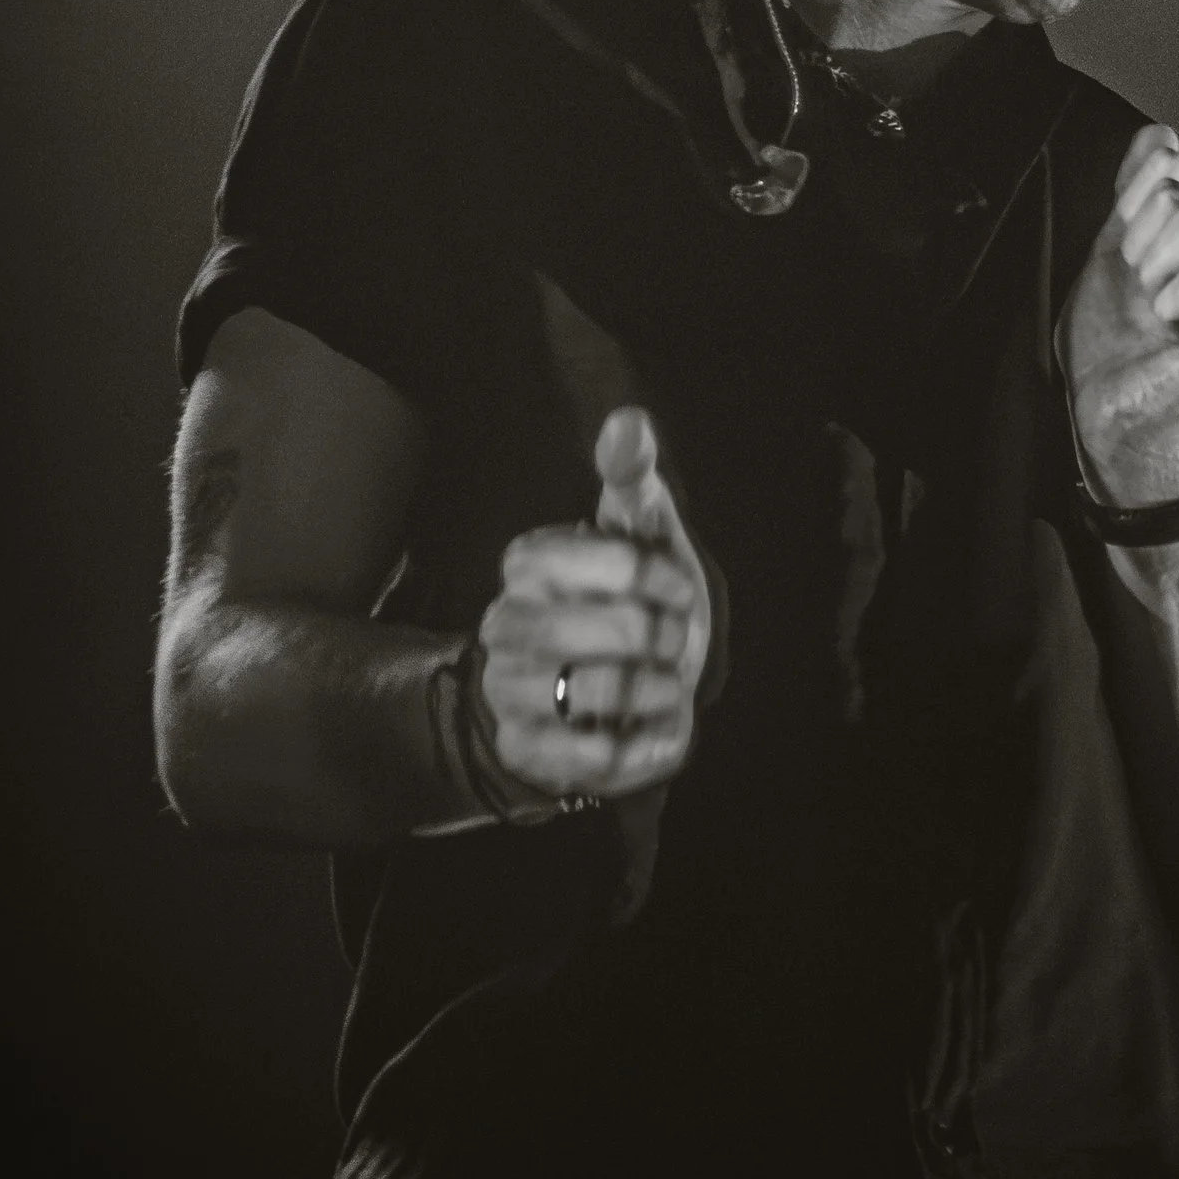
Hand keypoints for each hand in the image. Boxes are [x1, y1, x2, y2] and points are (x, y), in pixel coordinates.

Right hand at [467, 408, 714, 810]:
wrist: (614, 692)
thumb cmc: (631, 601)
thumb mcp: (640, 535)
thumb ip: (631, 479)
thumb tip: (628, 420)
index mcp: (530, 562)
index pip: (615, 559)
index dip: (662, 579)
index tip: (675, 590)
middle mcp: (504, 624)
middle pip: (614, 631)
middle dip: (664, 639)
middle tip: (672, 643)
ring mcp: (509, 691)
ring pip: (601, 694)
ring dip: (657, 692)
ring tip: (662, 685)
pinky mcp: (528, 754)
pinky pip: (600, 758)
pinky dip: (650, 744)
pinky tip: (657, 727)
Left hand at [1060, 124, 1178, 505]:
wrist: (1109, 411)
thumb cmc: (1115, 338)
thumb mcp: (1117, 246)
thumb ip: (1136, 189)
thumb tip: (1162, 132)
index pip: (1172, 166)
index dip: (1128, 209)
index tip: (1132, 262)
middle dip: (1138, 244)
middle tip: (1143, 294)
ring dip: (1150, 273)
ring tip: (1157, 310)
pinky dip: (1166, 303)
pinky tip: (1173, 330)